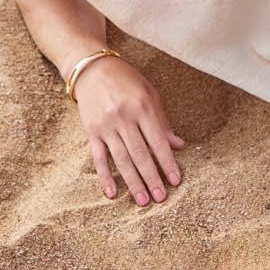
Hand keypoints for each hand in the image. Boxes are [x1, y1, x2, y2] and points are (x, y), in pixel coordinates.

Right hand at [71, 56, 185, 205]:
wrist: (92, 68)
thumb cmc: (126, 80)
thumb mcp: (149, 93)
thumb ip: (162, 120)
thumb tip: (178, 145)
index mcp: (141, 106)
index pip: (157, 140)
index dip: (167, 161)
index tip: (176, 180)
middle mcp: (123, 117)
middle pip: (140, 154)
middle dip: (152, 178)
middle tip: (160, 198)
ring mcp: (106, 125)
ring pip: (121, 159)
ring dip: (133, 182)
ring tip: (143, 201)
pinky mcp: (91, 131)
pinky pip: (99, 158)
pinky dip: (105, 176)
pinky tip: (113, 193)